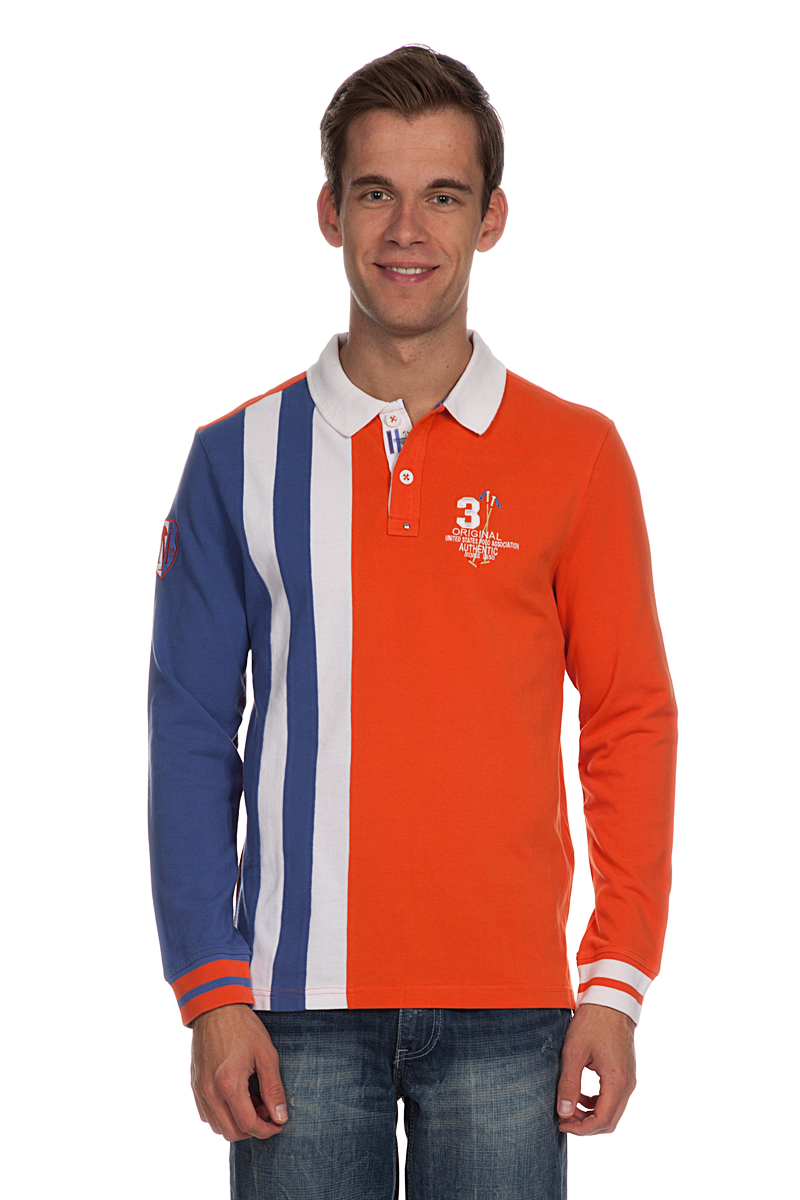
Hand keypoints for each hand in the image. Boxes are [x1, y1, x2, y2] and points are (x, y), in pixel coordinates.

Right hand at [190, 1003, 288, 1141]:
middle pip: (231, 1132)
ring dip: (236, 1123)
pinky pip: (206, 1114)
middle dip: (252, 1130)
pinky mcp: (194, 1085)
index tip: (278, 1125)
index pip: (247, 1125)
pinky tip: (235, 1097)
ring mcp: (199, 1090)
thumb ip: (273, 1089)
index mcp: (229, 1084)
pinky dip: (222, 1115)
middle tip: (266, 1110)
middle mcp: (210, 1092)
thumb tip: (280, 1117)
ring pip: (217, 1126)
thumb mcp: (266, 1054)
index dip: (266, 1130)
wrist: (216, 1008)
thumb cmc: (243, 1028)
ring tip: (252, 1101)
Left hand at [556, 1003, 635, 1134]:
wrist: (610, 1000)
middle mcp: (627, 1084)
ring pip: (612, 1111)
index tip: (561, 1124)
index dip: (581, 1129)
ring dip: (591, 1115)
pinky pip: (614, 1098)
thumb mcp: (574, 1052)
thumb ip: (568, 1084)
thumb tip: (563, 1112)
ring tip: (568, 1106)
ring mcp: (629, 1079)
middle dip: (585, 1125)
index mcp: (616, 1081)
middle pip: (609, 1121)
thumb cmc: (592, 1022)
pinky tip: (580, 1095)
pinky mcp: (625, 1073)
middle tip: (563, 1118)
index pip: (602, 1121)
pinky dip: (597, 1103)